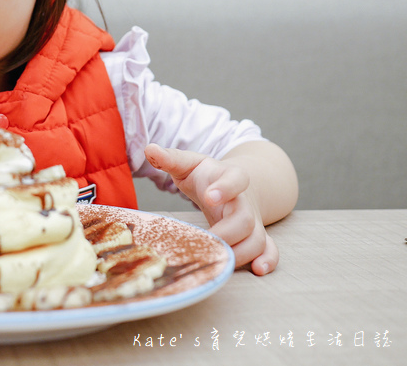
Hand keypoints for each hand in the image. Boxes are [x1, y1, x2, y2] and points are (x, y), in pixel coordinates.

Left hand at [144, 143, 278, 275]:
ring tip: (220, 261)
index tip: (209, 197)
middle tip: (208, 239)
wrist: (231, 186)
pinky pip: (269, 249)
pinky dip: (268, 260)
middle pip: (245, 218)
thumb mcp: (189, 163)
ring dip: (242, 253)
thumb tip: (150, 149)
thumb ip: (172, 158)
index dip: (224, 188)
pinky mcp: (255, 236)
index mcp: (230, 176)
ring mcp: (253, 220)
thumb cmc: (205, 176)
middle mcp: (245, 201)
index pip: (235, 179)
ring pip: (257, 239)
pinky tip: (258, 270)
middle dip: (228, 232)